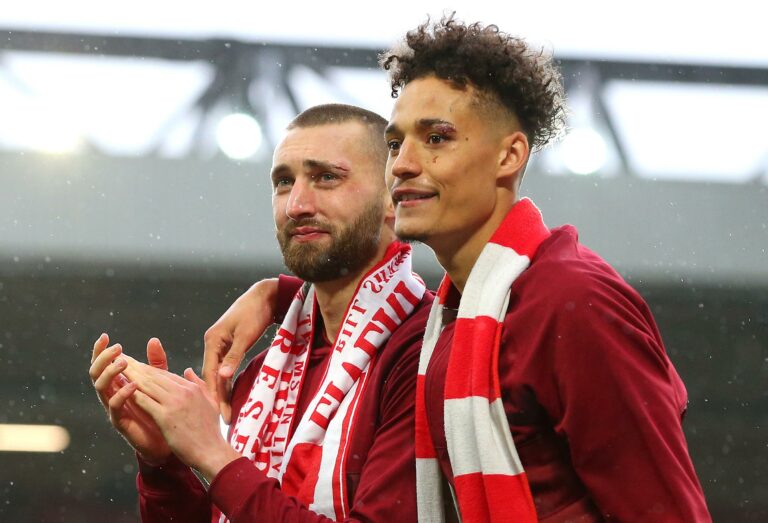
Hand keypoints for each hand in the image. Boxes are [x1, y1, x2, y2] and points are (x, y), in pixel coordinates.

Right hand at [89, 334, 171, 464]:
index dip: (100, 351)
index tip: (105, 336)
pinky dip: (122, 395)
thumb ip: (155, 364)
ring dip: (110, 373)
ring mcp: (114, 408)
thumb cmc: (160, 409)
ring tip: (124, 363)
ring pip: (101, 388)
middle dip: (103, 359)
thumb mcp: (160, 383)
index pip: (103, 364)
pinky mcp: (120, 422)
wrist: (166, 441)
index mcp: (118, 383)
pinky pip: (114, 407)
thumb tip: (153, 339)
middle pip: (96, 373)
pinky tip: (134, 386)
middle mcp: (112, 394)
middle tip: (117, 348)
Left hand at [123, 349, 239, 482]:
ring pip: (148, 385)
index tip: (136, 365)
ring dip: (131, 377)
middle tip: (121, 361)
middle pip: (154, 376)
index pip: (166, 374)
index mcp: (192, 388)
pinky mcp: (165, 417)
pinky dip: (133, 394)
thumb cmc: (211, 431)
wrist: (212, 451)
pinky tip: (122, 390)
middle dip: (136, 367)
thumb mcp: (210, 402)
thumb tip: (188, 371)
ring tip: (117, 371)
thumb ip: (199, 384)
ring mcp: (174, 403)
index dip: (148, 369)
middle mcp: (183, 392)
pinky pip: (145, 402)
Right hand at [202, 278, 278, 422]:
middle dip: (217, 397)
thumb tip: (222, 377)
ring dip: (222, 392)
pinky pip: (226, 368)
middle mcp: (212, 343)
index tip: (219, 414)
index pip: (209, 373)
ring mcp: (220, 345)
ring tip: (226, 413)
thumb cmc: (256, 312)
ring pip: (218, 373)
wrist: (266, 296)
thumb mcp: (246, 335)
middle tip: (225, 420)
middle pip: (212, 375)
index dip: (213, 394)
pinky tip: (229, 395)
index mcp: (212, 340)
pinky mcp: (230, 346)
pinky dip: (227, 381)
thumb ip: (234, 356)